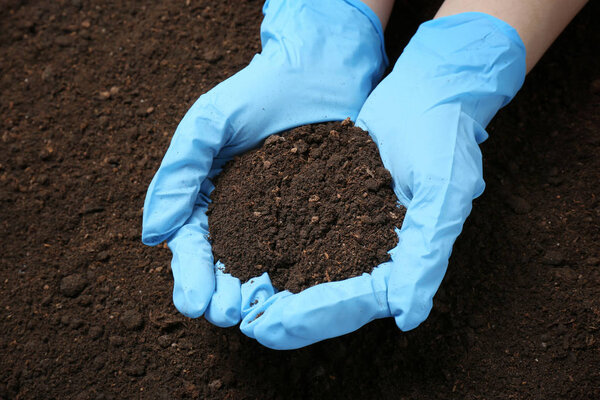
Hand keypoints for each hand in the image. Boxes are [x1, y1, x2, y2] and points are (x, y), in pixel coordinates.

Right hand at [142, 0, 386, 326]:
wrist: (317, 72)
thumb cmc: (257, 92)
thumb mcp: (208, 123)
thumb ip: (179, 173)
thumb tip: (152, 235)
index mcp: (205, 197)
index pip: (191, 245)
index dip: (191, 276)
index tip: (193, 303)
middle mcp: (240, 216)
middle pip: (226, 265)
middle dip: (223, 294)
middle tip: (227, 315)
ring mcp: (280, 220)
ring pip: (264, 266)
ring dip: (258, 294)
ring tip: (257, 314)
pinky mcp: (318, 217)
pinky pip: (307, 251)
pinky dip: (300, 275)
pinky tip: (299, 295)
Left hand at [242, 12, 525, 348]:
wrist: (426, 94)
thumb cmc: (442, 137)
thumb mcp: (443, 191)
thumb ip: (428, 253)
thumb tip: (408, 317)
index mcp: (406, 260)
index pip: (357, 301)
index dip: (315, 317)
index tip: (271, 324)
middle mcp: (378, 255)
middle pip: (330, 300)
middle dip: (290, 316)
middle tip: (249, 325)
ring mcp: (355, 235)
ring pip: (313, 278)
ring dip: (278, 293)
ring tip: (240, 301)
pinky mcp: (336, 211)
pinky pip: (305, 241)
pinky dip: (277, 255)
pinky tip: (246, 259)